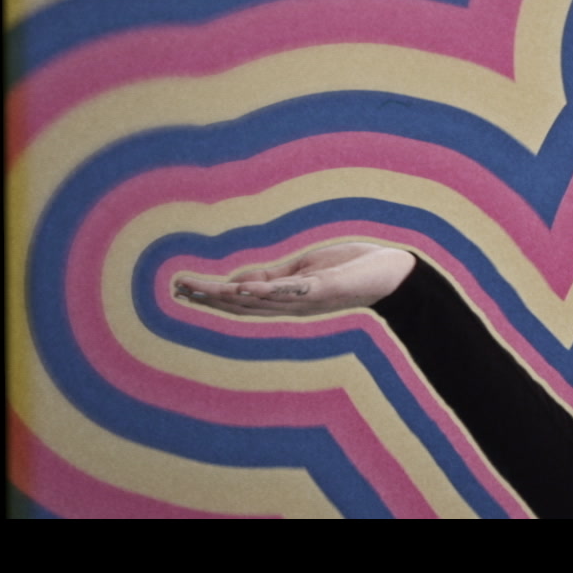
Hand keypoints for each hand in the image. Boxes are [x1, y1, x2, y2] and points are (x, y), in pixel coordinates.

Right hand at [173, 243, 417, 316]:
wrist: (393, 271)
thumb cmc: (352, 267)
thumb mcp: (307, 270)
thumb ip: (276, 277)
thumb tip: (240, 281)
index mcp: (287, 299)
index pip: (241, 301)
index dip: (211, 296)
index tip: (181, 288)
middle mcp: (293, 305)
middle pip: (243, 305)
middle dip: (210, 298)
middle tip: (178, 290)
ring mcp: (308, 299)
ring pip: (261, 301)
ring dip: (229, 295)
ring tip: (199, 289)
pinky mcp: (325, 288)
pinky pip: (292, 291)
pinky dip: (267, 291)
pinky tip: (245, 288)